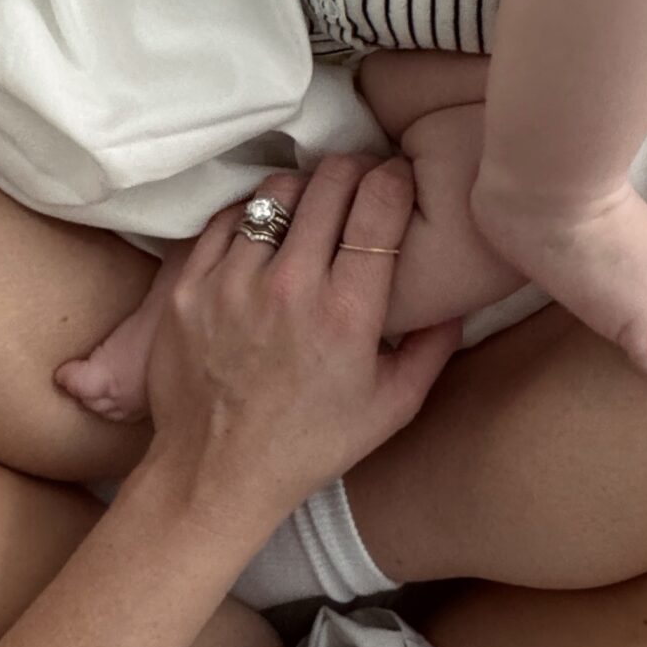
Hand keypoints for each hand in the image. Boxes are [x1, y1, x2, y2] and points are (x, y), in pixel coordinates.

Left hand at [138, 155, 460, 530]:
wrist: (217, 474)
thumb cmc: (312, 444)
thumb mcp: (393, 407)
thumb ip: (433, 347)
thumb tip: (458, 298)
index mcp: (346, 312)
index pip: (379, 202)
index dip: (395, 178)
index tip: (397, 181)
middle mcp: (289, 286)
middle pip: (329, 181)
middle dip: (354, 172)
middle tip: (359, 186)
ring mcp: (231, 282)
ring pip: (276, 192)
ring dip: (302, 193)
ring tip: (310, 213)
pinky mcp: (188, 286)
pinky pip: (227, 220)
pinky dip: (252, 219)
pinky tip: (265, 238)